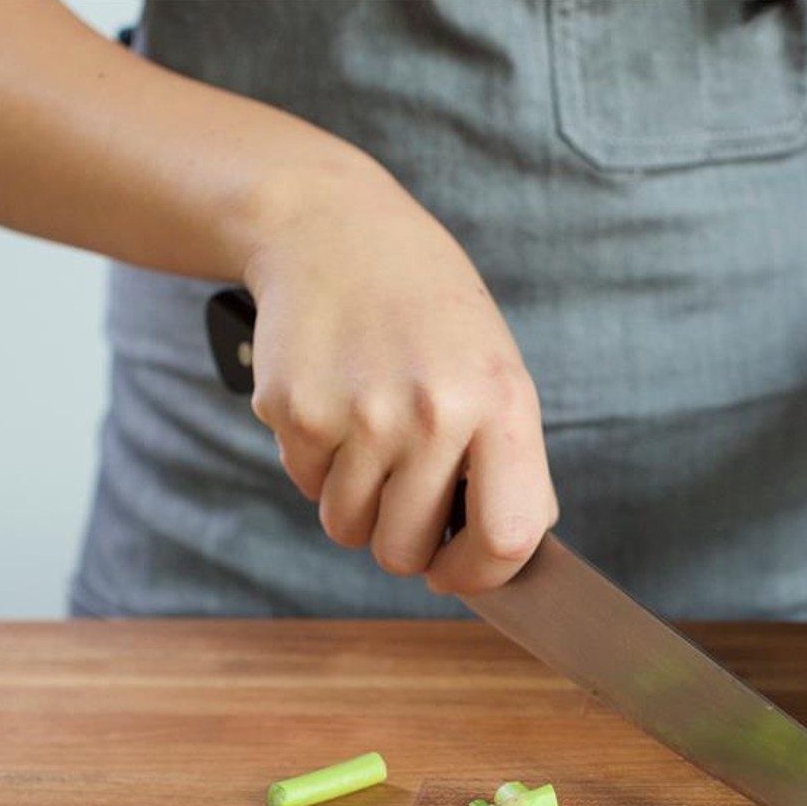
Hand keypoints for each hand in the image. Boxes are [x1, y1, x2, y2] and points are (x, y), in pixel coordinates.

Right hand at [242, 164, 556, 593]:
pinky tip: (335, 404)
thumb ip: (511, 463)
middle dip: (403, 541)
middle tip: (404, 494)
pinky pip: (306, 486)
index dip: (481, 575)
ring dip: (356, 503)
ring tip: (370, 435)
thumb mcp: (496, 371)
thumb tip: (508, 558)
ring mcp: (359, 414)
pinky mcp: (295, 411)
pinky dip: (317, 464)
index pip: (506, 537)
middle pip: (406, 551)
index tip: (457, 572)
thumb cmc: (430, 315)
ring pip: (347, 529)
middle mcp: (432, 413)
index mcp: (500, 403)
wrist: (336, 230)